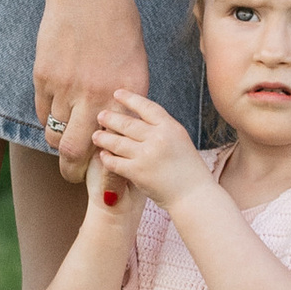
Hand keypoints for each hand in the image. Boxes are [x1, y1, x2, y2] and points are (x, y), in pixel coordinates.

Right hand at [34, 0, 149, 183]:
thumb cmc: (118, 27)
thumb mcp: (134, 64)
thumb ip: (126, 101)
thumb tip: (119, 134)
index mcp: (126, 94)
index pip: (115, 148)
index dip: (109, 176)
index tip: (109, 189)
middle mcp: (95, 95)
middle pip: (75, 154)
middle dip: (74, 172)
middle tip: (76, 174)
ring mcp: (66, 86)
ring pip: (56, 134)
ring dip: (61, 143)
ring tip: (67, 140)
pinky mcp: (44, 76)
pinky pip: (44, 112)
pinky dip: (50, 120)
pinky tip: (58, 113)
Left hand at [90, 84, 205, 210]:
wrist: (194, 196)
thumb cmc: (189, 171)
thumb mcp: (180, 141)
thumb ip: (162, 129)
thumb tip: (139, 119)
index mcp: (171, 127)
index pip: (146, 107)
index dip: (130, 98)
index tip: (117, 93)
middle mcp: (158, 138)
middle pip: (127, 123)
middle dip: (111, 118)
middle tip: (101, 115)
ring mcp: (146, 154)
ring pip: (117, 142)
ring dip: (104, 138)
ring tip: (96, 135)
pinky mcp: (137, 172)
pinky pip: (115, 161)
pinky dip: (107, 158)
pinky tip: (103, 155)